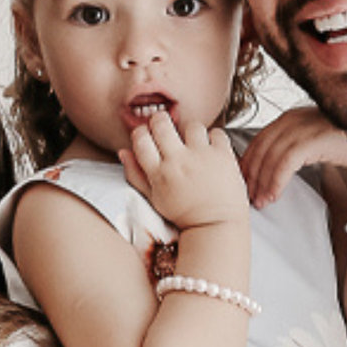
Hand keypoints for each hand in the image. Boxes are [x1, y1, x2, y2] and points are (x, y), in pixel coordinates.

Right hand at [119, 111, 247, 230]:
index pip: (141, 139)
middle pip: (161, 124)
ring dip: (190, 132)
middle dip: (160, 121)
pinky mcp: (223, 155)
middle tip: (165, 129)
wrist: (216, 225)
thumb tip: (124, 153)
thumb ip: (135, 174)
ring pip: (191, 125)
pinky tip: (210, 150)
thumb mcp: (153, 198)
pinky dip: (214, 138)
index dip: (141, 133)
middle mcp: (178, 161)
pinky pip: (217, 132)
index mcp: (159, 173)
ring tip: (193, 144)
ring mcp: (202, 156)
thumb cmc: (186, 215)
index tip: (147, 135)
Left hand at [240, 106, 346, 207]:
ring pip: (271, 158)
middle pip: (261, 150)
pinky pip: (286, 163)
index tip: (241, 182)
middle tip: (248, 197)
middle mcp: (292, 119)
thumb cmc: (338, 144)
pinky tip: (274, 196)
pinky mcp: (313, 139)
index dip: (247, 163)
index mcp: (287, 117)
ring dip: (263, 183)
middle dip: (252, 176)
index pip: (258, 140)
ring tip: (261, 201)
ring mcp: (303, 127)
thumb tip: (260, 168)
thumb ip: (286, 148)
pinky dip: (276, 181)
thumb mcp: (306, 142)